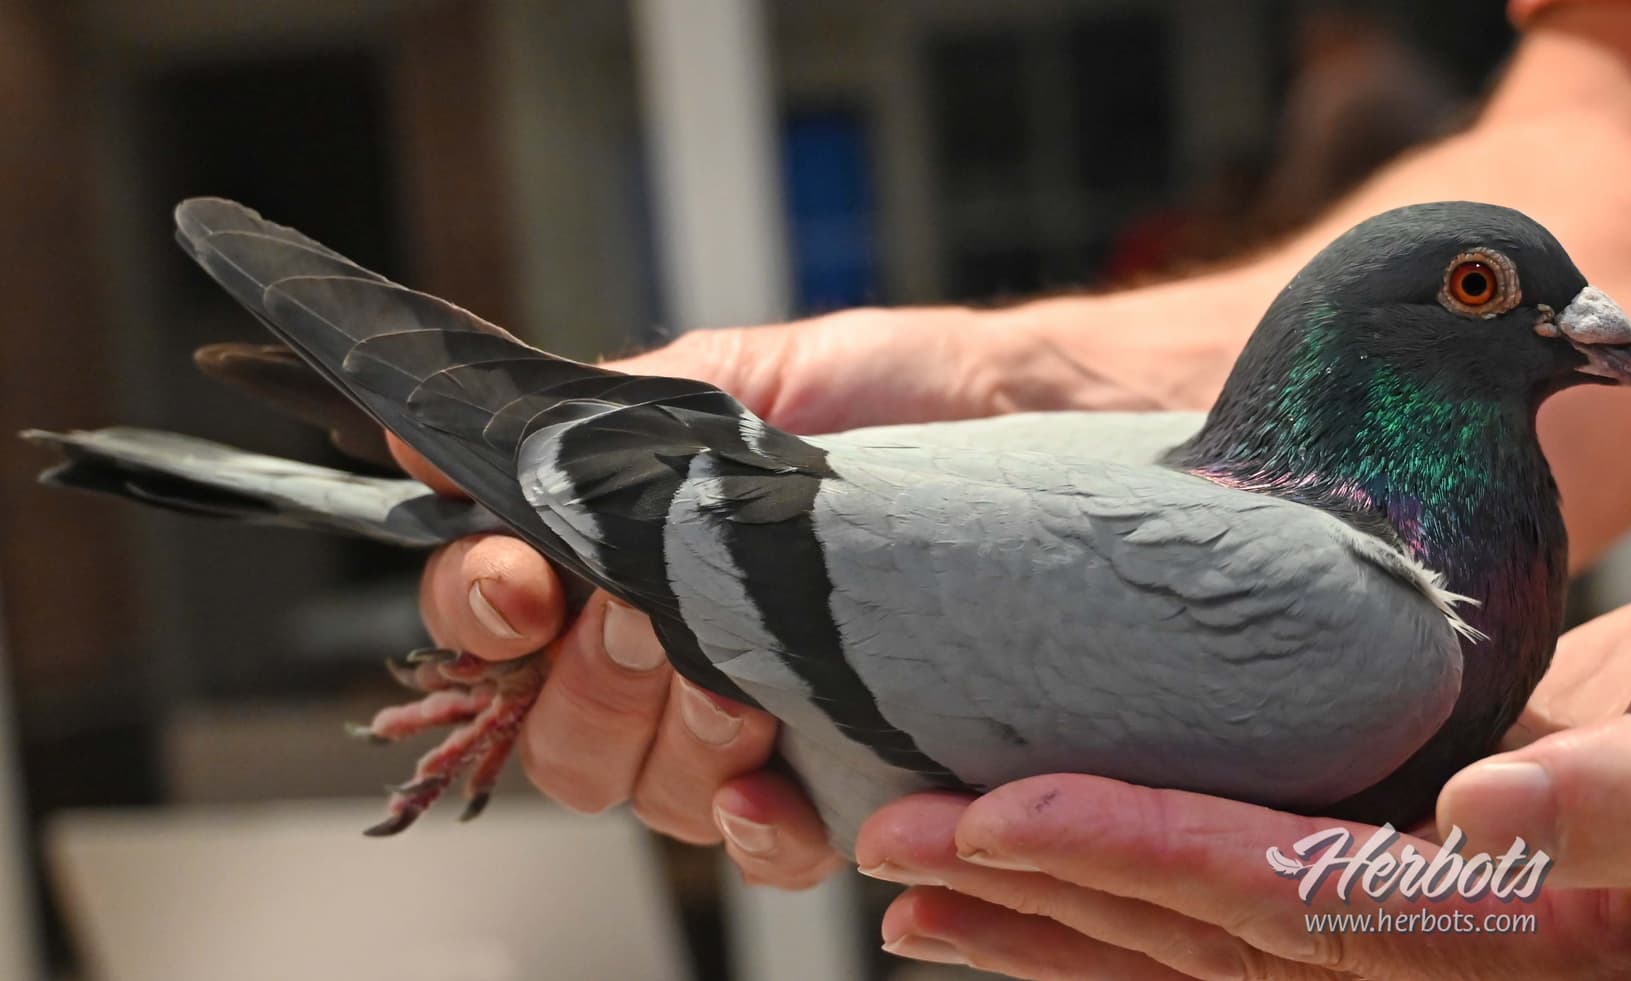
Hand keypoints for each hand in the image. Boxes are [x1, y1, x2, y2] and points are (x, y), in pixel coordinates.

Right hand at [400, 305, 1114, 886]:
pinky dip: (757, 829)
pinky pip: (762, 848)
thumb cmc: (891, 394)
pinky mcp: (840, 771)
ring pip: (644, 791)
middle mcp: (669, 654)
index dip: (480, 613)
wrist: (1034, 422)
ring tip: (748, 677)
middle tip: (654, 615)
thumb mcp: (734, 385)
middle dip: (593, 680)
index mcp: (619, 558)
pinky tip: (777, 790)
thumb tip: (428, 439)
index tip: (519, 587)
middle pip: (555, 733)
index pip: (491, 622)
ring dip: (679, 741)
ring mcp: (750, 723)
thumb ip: (589, 427)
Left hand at [855, 555, 1630, 978]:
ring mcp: (1420, 925)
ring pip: (1208, 944)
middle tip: (893, 845)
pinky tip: (1043, 863)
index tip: (997, 815)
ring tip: (919, 891)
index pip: (1299, 901)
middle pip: (1215, 941)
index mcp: (1537, 928)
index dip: (1143, 859)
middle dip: (1047, 899)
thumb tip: (1492, 815)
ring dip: (1057, 920)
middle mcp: (1460, 953)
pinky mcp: (1403, 873)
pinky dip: (1137, 886)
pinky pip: (1247, 898)